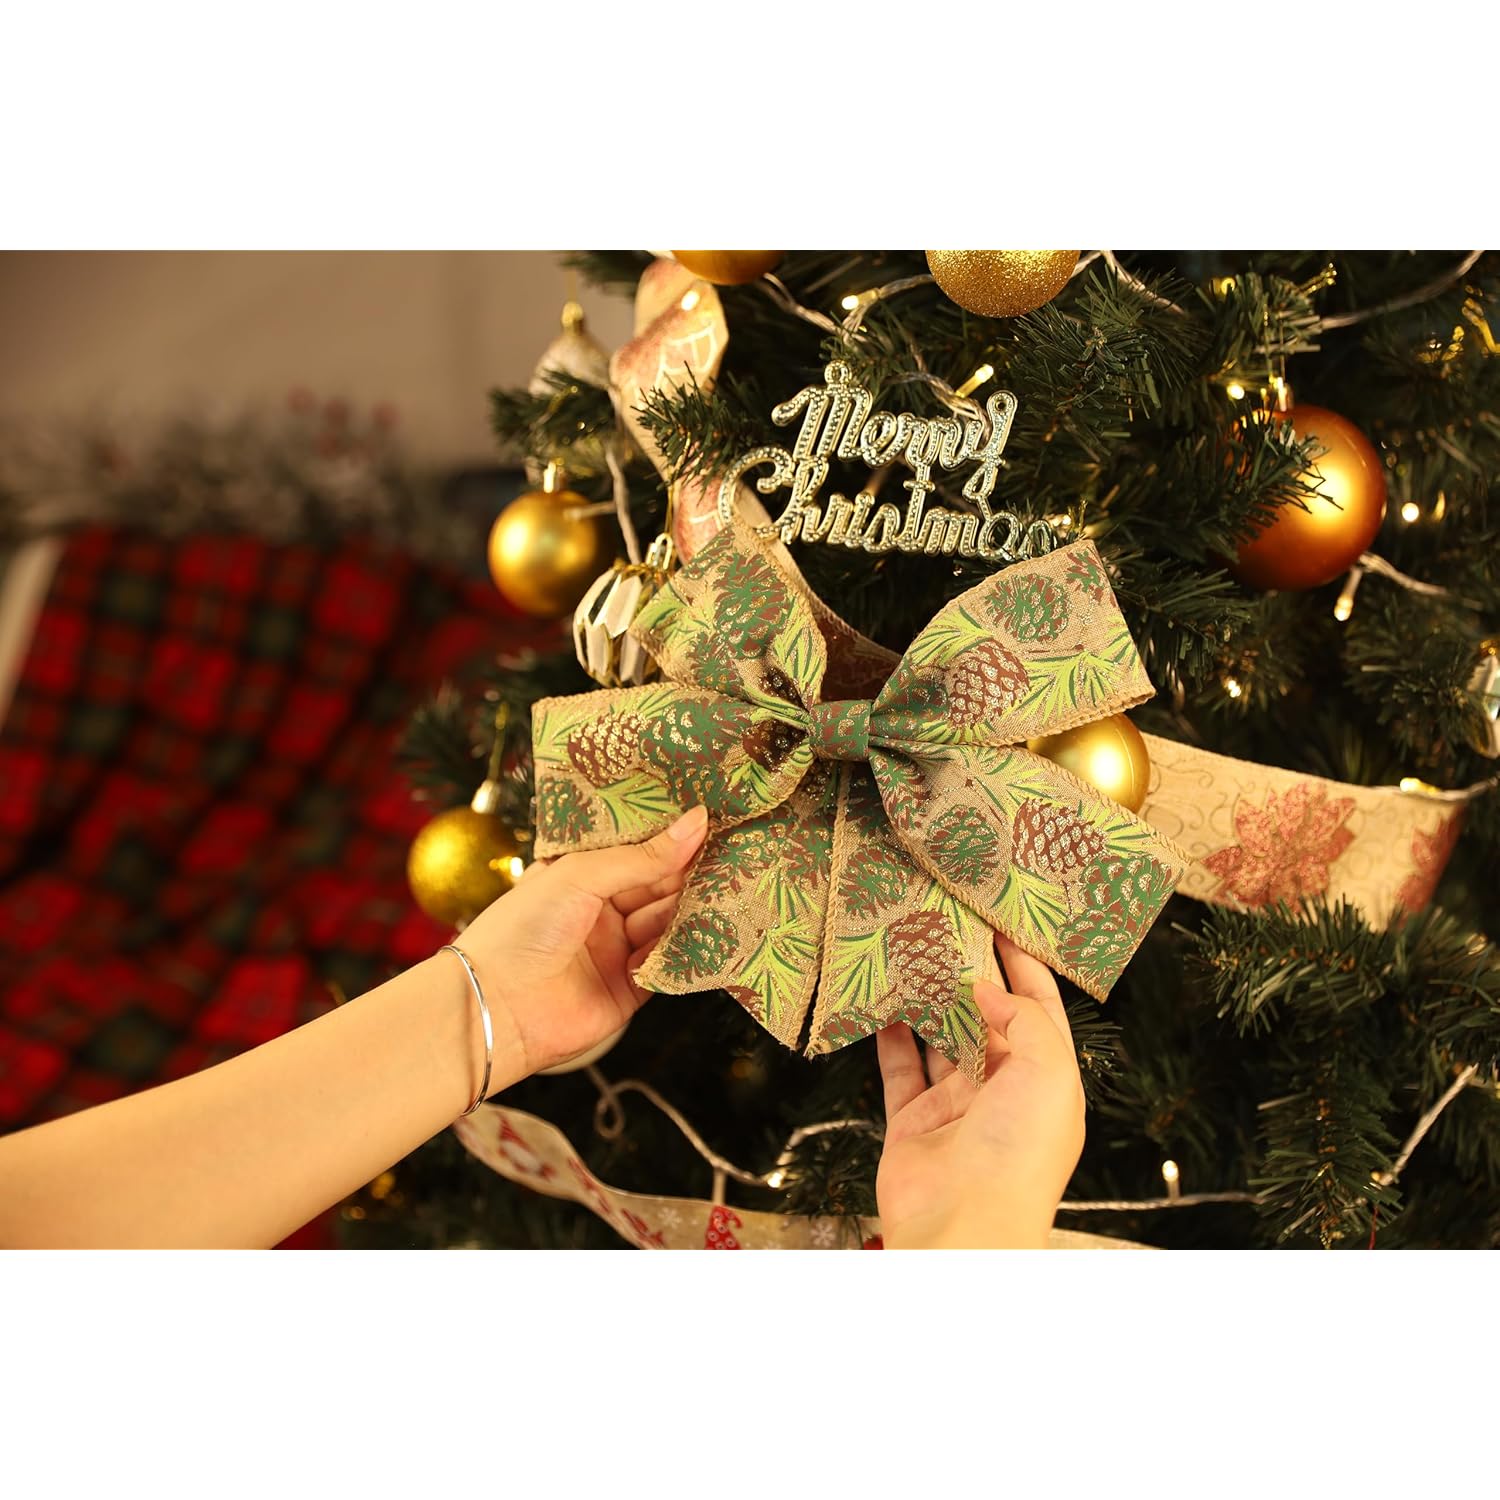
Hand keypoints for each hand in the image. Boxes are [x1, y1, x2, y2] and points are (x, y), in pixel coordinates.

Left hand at [454, 804, 707, 1077]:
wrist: (497, 1009)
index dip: (671, 838)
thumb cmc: (522, 930)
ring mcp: (615, 950)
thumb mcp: (581, 876)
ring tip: (733, 885)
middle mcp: (599, 911)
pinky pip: (669, 964)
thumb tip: (696, 823)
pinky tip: (714, 929)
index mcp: (580, 876)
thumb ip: (643, 857)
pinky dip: (690, 949)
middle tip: (735, 851)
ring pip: (668, 922)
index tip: (712, 820)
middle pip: (658, 886)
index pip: (636, 850)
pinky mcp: (631, 988)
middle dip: (691, 872)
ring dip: (695, 908)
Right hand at [875, 935, 1084, 1248]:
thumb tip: (988, 988)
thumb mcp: (1048, 1072)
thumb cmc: (1018, 1153)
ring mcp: (957, 1108)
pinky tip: (880, 1004)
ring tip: (912, 956)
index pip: (1040, 1011)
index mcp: (1047, 1083)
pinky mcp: (913, 1122)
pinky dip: (889, 1038)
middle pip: (987, 1021)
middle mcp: (1004, 1093)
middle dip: (971, 978)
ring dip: (928, 1003)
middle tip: (948, 931)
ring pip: (941, 1041)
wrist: (963, 1225)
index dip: (1024, 967)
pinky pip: (900, 1070)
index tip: (1000, 925)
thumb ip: (1025, 1018)